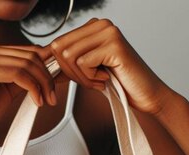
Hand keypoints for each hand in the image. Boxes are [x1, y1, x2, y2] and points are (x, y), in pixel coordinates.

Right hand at [0, 44, 56, 148]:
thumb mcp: (9, 92)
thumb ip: (26, 80)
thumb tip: (50, 73)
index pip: (29, 51)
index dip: (48, 65)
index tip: (60, 81)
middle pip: (31, 55)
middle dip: (48, 76)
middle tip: (54, 96)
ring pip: (27, 64)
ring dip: (43, 83)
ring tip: (46, 100)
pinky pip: (18, 73)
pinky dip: (32, 87)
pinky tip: (36, 101)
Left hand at [47, 18, 175, 116]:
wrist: (145, 95)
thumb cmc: (119, 85)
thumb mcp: (88, 71)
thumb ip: (69, 62)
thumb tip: (42, 61)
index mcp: (93, 27)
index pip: (57, 44)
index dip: (62, 68)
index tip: (82, 79)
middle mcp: (100, 24)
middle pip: (59, 49)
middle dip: (70, 73)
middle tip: (91, 82)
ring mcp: (108, 32)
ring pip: (69, 56)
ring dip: (81, 77)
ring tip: (99, 81)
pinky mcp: (113, 44)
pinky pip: (83, 63)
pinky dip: (91, 79)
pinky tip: (106, 80)